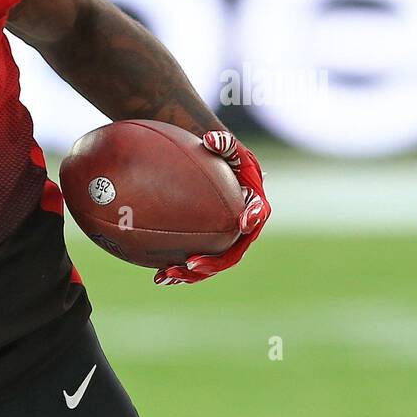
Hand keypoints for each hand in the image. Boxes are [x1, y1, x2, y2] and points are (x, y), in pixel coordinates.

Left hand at [155, 131, 270, 284]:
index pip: (258, 213)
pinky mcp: (204, 243)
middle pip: (231, 252)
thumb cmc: (214, 151)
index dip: (252, 218)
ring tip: (167, 276)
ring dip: (191, 274)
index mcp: (253, 203)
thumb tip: (212, 140)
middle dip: (213, 262)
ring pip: (210, 263)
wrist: (203, 161)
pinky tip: (158, 276)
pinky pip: (192, 260)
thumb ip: (222, 141)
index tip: (242, 222)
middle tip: (192, 264)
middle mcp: (241, 227)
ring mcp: (222, 238)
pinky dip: (177, 269)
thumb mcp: (222, 143)